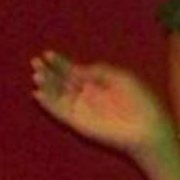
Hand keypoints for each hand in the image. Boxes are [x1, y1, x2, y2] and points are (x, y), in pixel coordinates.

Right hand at [30, 51, 171, 159]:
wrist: (144, 125)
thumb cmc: (138, 100)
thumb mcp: (119, 77)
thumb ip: (97, 71)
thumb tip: (75, 68)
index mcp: (95, 82)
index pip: (72, 70)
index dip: (59, 63)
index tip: (47, 54)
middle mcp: (85, 94)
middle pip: (61, 81)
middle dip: (48, 72)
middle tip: (34, 62)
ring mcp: (80, 108)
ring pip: (57, 96)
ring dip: (46, 86)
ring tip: (36, 75)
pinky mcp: (77, 122)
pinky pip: (59, 112)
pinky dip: (48, 104)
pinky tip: (38, 94)